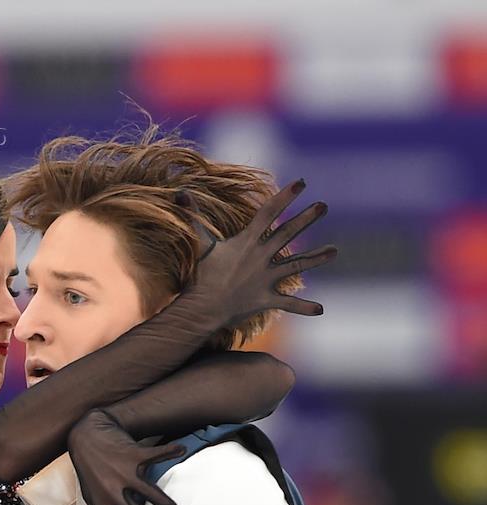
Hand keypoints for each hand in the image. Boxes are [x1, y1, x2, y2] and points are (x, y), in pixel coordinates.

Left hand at [68, 410, 186, 504]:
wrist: (85, 437)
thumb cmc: (90, 471)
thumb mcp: (91, 498)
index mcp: (102, 502)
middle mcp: (113, 489)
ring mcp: (123, 473)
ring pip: (146, 490)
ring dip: (161, 502)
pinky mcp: (133, 455)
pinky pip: (154, 455)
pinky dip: (169, 452)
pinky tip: (181, 450)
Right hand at [194, 179, 336, 322]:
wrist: (203, 308)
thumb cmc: (201, 276)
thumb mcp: (200, 243)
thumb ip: (194, 217)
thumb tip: (181, 193)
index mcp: (247, 242)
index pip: (269, 213)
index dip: (285, 197)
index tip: (302, 183)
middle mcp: (261, 258)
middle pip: (288, 234)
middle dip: (306, 218)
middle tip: (324, 206)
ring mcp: (266, 279)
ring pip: (296, 266)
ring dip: (316, 258)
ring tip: (334, 251)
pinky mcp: (266, 300)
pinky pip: (288, 305)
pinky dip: (304, 308)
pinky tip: (321, 310)